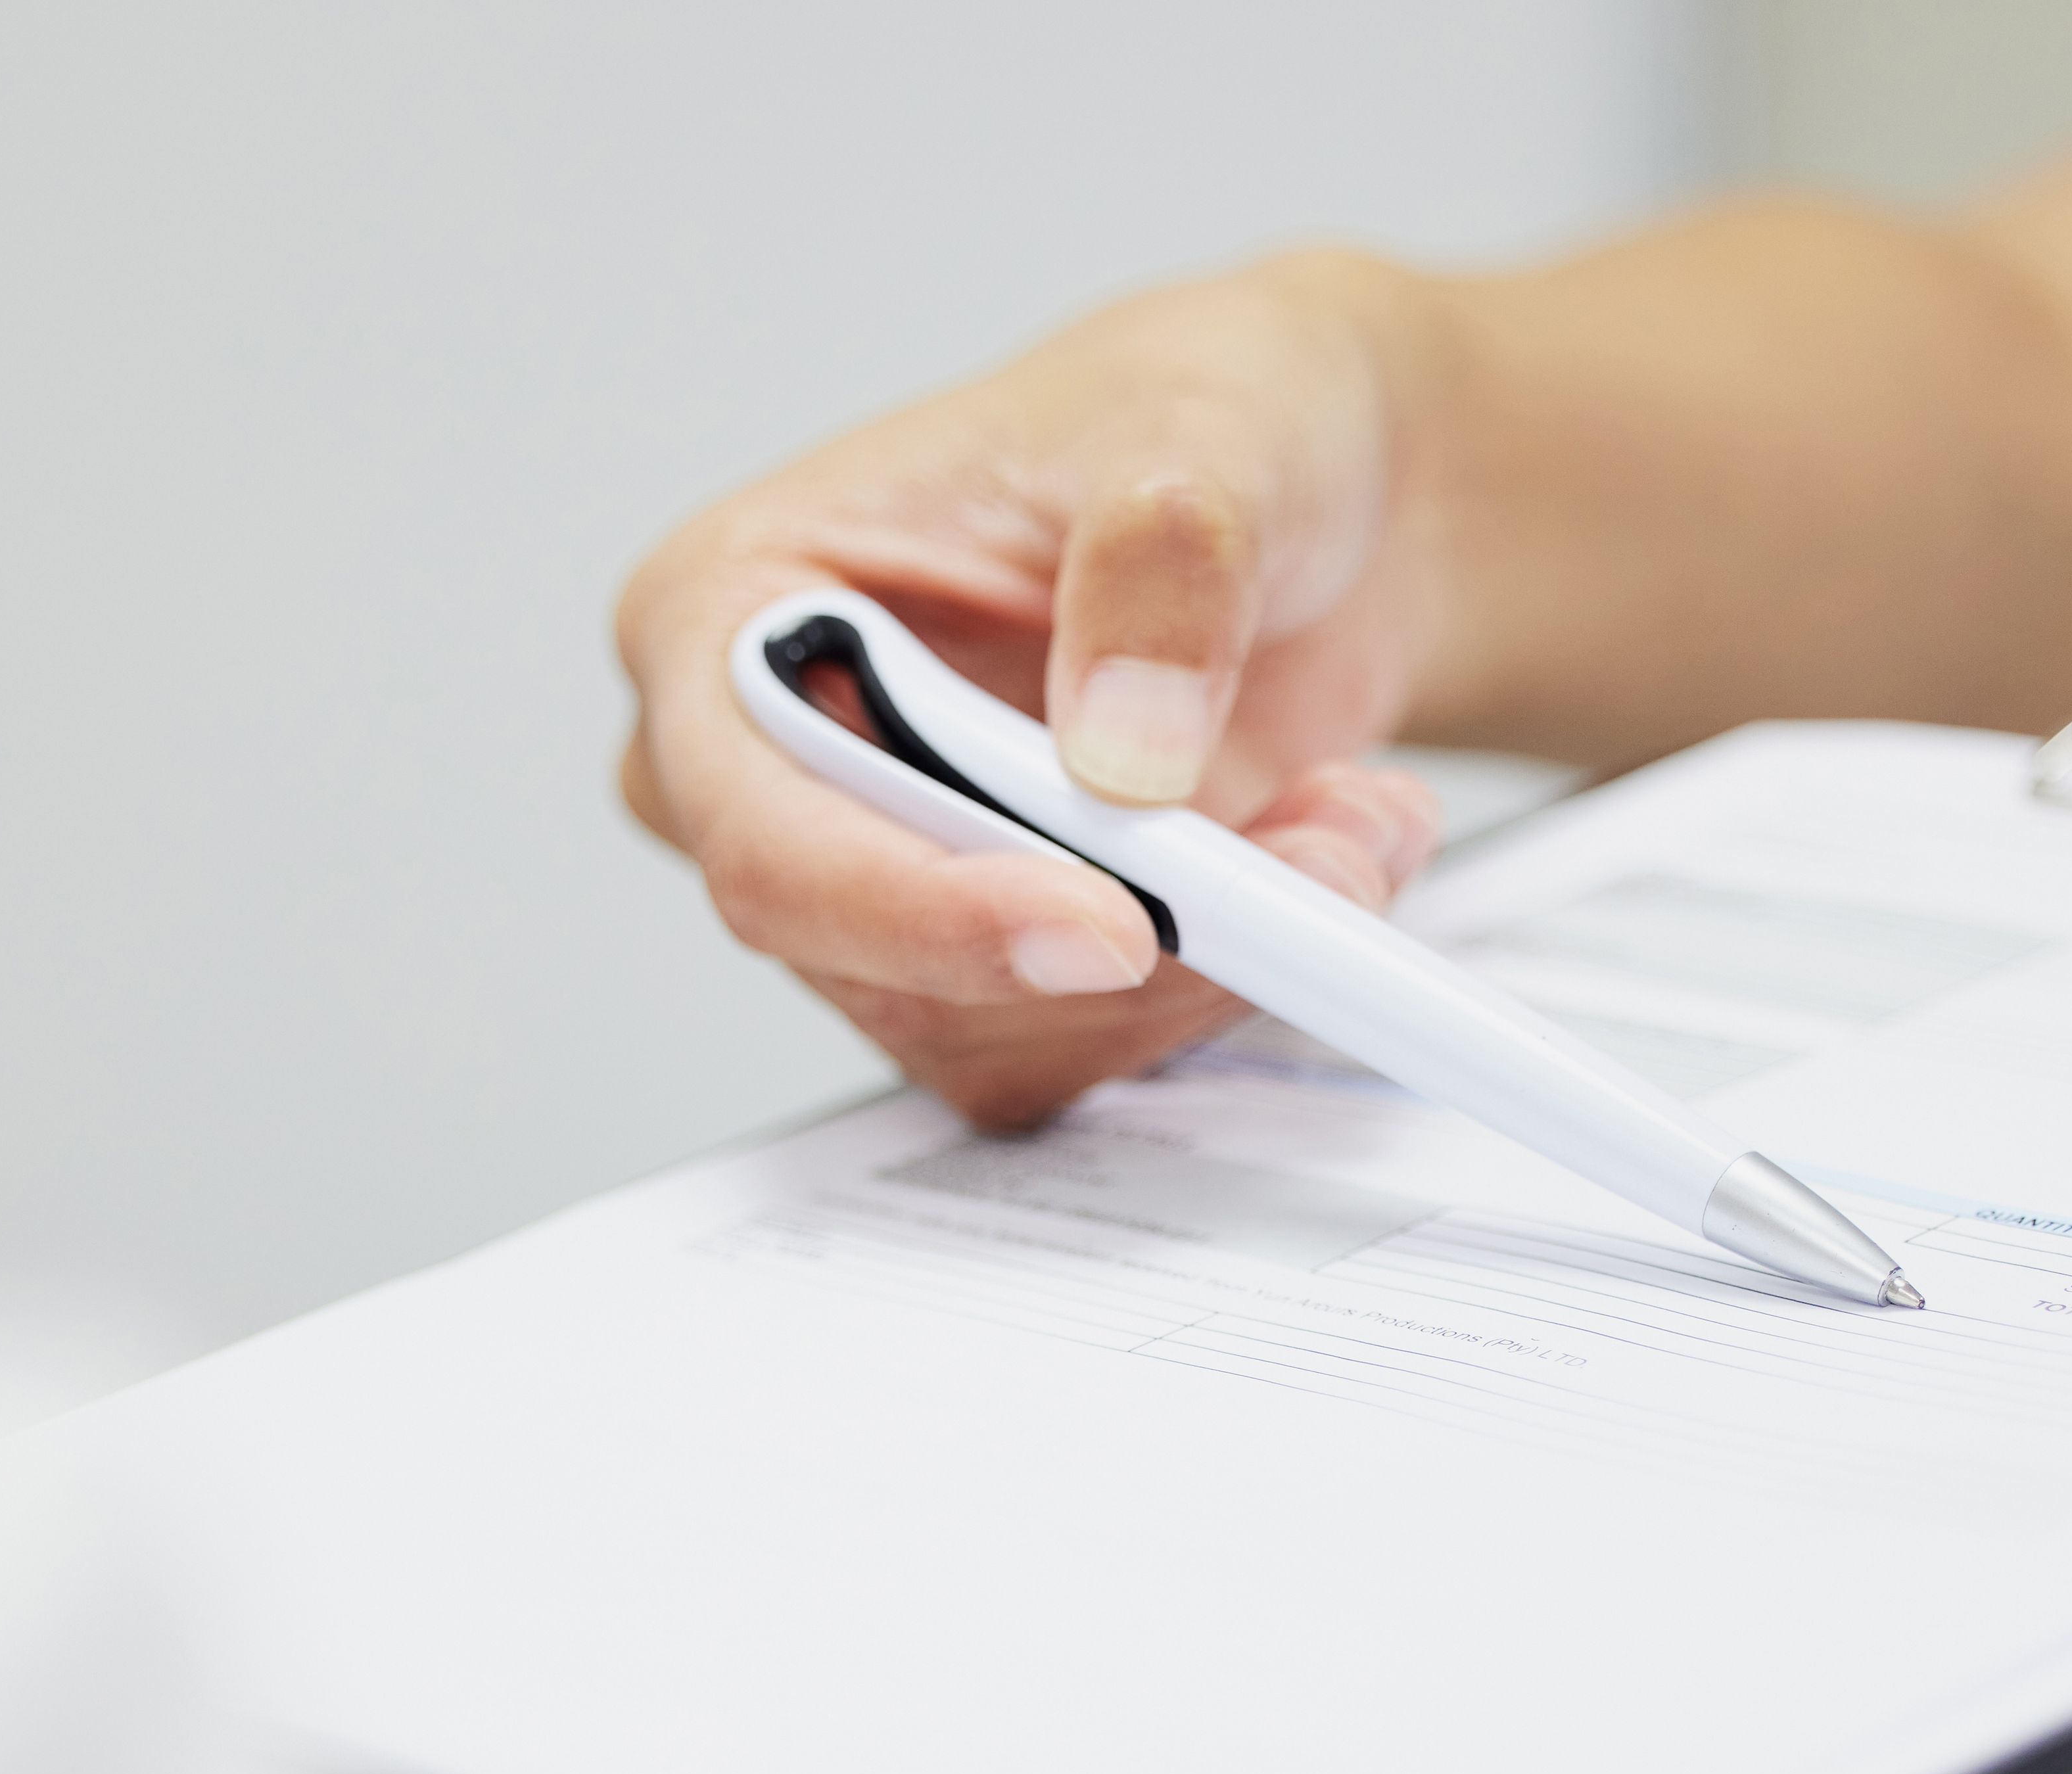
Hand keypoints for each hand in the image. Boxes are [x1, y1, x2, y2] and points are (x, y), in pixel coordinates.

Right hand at [614, 257, 1444, 1129]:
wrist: (1319, 504)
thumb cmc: (1198, 425)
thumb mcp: (1199, 430)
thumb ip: (1158, 571)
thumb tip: (1121, 759)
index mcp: (728, 614)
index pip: (762, 827)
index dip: (921, 906)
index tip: (1109, 927)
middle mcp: (776, 778)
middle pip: (876, 964)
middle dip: (1111, 933)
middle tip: (1307, 862)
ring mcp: (882, 884)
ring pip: (999, 1037)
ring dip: (1203, 964)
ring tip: (1343, 822)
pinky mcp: (997, 963)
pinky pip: (1088, 1051)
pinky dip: (1227, 985)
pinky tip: (1323, 857)